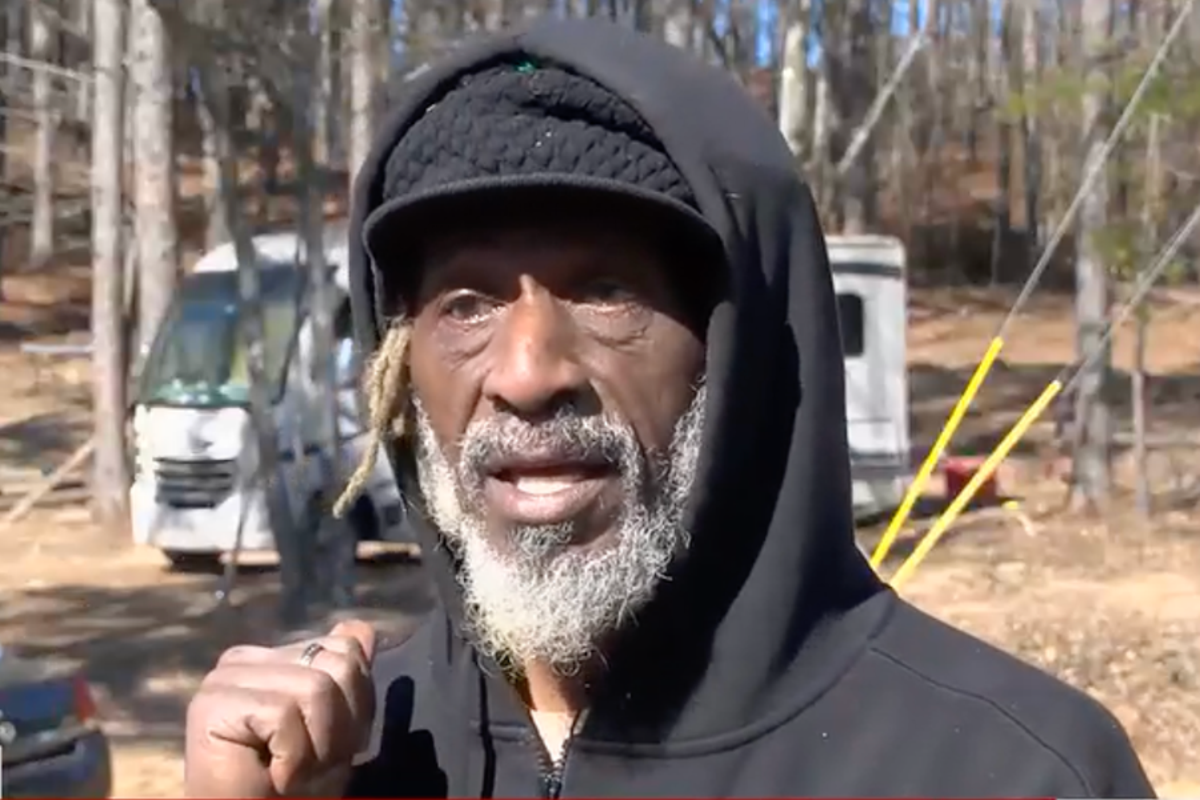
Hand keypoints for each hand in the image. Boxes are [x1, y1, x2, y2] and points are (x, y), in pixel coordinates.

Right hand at [184, 620, 376, 797]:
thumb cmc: (293, 789)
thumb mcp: (337, 729)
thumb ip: (346, 677)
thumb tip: (361, 627)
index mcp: (272, 657)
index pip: (344, 649)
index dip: (357, 704)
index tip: (331, 745)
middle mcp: (243, 660)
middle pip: (337, 665)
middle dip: (341, 726)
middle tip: (311, 763)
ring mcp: (224, 679)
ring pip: (317, 689)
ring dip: (319, 747)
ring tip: (292, 773)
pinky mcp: (212, 705)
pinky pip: (285, 715)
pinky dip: (294, 759)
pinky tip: (273, 777)